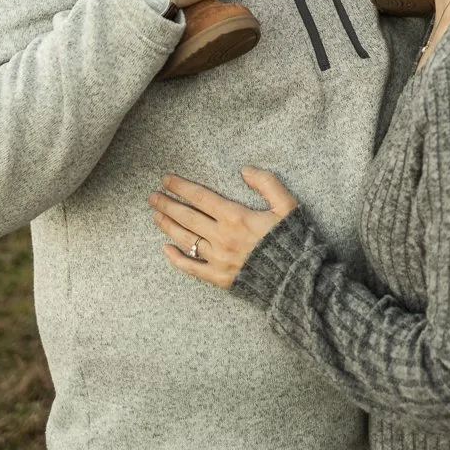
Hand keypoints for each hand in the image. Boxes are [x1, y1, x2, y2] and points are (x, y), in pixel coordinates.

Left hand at [149, 168, 298, 287]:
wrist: (296, 280)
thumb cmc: (292, 240)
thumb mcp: (286, 205)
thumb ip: (266, 183)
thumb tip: (244, 170)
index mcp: (235, 216)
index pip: (200, 197)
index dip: (181, 186)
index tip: (166, 179)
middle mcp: (221, 236)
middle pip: (187, 216)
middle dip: (167, 204)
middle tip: (152, 196)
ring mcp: (218, 258)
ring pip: (185, 239)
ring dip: (168, 225)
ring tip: (156, 215)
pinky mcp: (219, 278)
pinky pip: (191, 267)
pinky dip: (176, 258)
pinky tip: (165, 249)